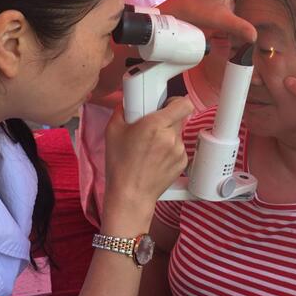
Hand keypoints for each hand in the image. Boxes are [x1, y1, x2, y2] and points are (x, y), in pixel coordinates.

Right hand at [103, 97, 192, 225]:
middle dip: (167, 119)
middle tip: (152, 126)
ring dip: (167, 135)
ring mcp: (179, 151)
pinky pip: (179, 148)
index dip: (175, 101)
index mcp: (155, 125)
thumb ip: (122, 111)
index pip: (183, 103)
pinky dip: (170, 150)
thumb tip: (127, 104)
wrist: (130, 194)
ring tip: (150, 147)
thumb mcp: (112, 131)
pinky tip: (155, 158)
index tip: (166, 104)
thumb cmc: (120, 165)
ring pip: (178, 133)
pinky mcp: (182, 163)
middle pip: (179, 117)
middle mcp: (171, 137)